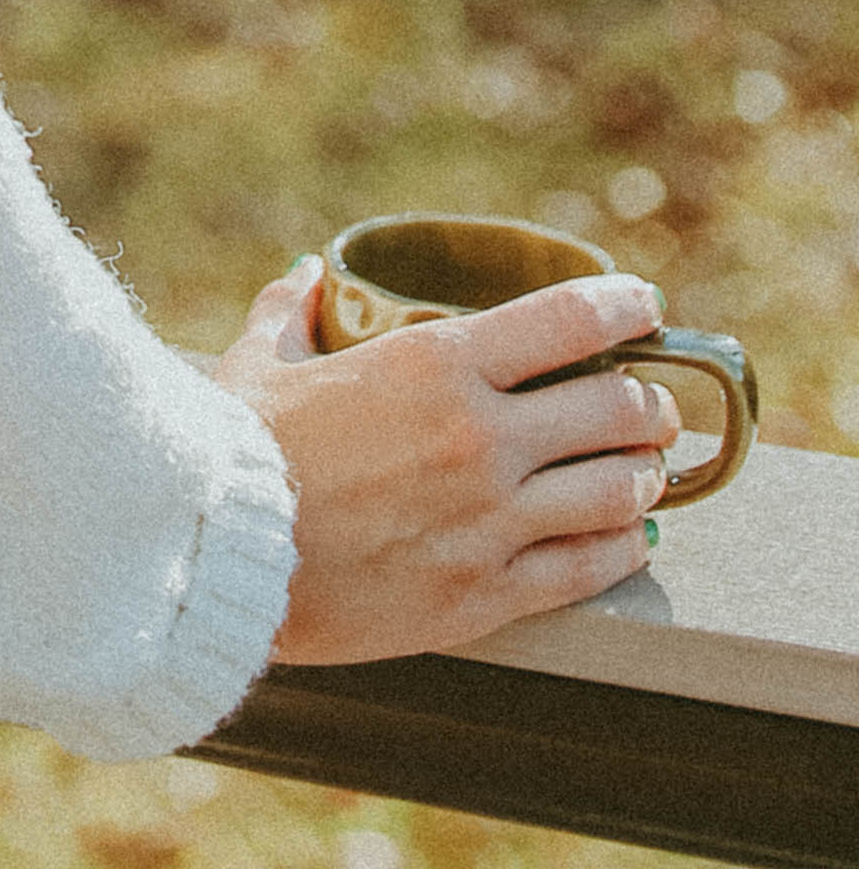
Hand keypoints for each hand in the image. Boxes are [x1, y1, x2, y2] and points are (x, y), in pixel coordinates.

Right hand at [215, 255, 684, 663]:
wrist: (219, 560)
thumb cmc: (237, 451)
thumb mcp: (260, 362)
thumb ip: (291, 311)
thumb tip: (305, 274)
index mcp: (436, 366)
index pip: (570, 319)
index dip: (625, 306)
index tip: (644, 307)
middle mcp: (480, 437)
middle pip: (618, 409)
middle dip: (648, 403)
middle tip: (649, 404)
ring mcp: (492, 520)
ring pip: (621, 491)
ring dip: (645, 476)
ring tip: (642, 471)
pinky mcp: (487, 594)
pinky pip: (591, 568)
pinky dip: (625, 547)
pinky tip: (631, 537)